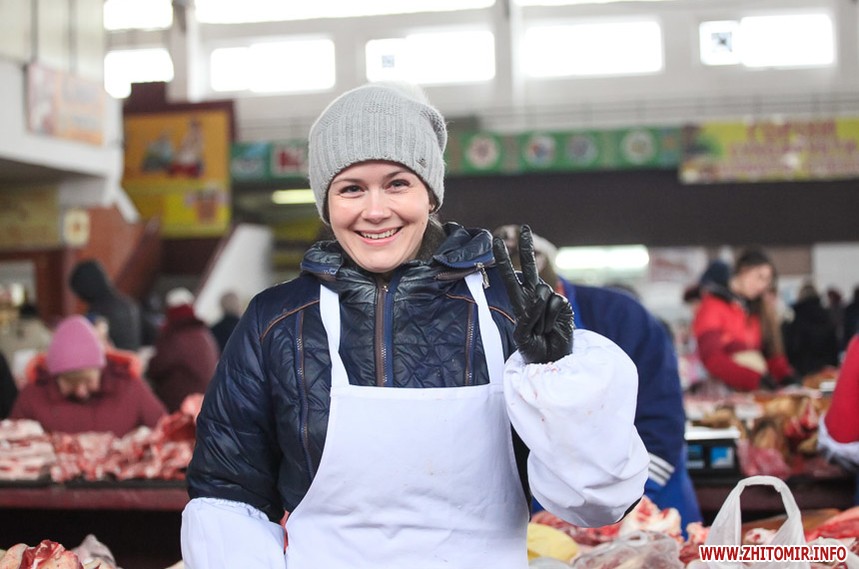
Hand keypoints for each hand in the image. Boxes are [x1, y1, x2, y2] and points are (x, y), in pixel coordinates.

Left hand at [492, 225, 573, 363]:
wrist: (553, 359)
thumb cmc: (533, 350)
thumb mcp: (521, 336)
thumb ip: (526, 316)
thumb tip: (538, 296)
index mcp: (519, 302)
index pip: (509, 277)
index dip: (503, 260)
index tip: (496, 242)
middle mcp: (534, 296)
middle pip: (529, 267)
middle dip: (526, 247)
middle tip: (525, 227)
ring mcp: (549, 299)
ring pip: (542, 293)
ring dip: (540, 316)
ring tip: (542, 330)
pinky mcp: (564, 305)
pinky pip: (555, 303)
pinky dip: (552, 318)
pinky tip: (553, 328)